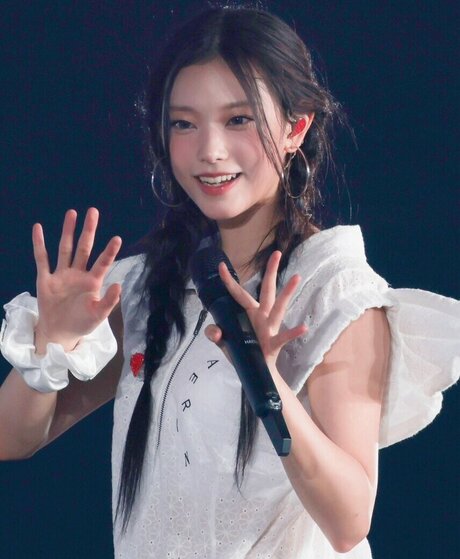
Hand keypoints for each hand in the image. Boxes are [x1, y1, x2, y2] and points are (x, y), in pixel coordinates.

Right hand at [33, 208, 121, 352]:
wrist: (59, 333)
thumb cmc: (82, 323)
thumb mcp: (98, 315)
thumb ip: (109, 301)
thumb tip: (119, 285)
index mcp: (93, 282)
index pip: (102, 262)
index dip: (109, 251)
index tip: (117, 238)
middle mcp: (78, 274)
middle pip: (84, 247)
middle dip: (88, 230)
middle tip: (93, 211)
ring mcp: (62, 275)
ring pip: (66, 248)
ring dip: (68, 231)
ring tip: (72, 213)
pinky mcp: (46, 279)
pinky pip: (42, 259)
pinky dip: (39, 244)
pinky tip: (38, 228)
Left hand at [204, 251, 306, 368]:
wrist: (257, 374)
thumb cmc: (243, 353)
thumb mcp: (224, 343)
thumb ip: (214, 334)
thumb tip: (215, 331)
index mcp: (248, 313)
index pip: (237, 293)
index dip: (228, 280)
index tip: (221, 264)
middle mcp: (261, 316)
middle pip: (266, 290)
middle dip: (270, 272)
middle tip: (276, 253)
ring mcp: (269, 328)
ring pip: (279, 307)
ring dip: (287, 293)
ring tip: (296, 277)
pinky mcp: (274, 343)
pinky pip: (283, 337)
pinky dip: (293, 333)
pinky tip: (303, 327)